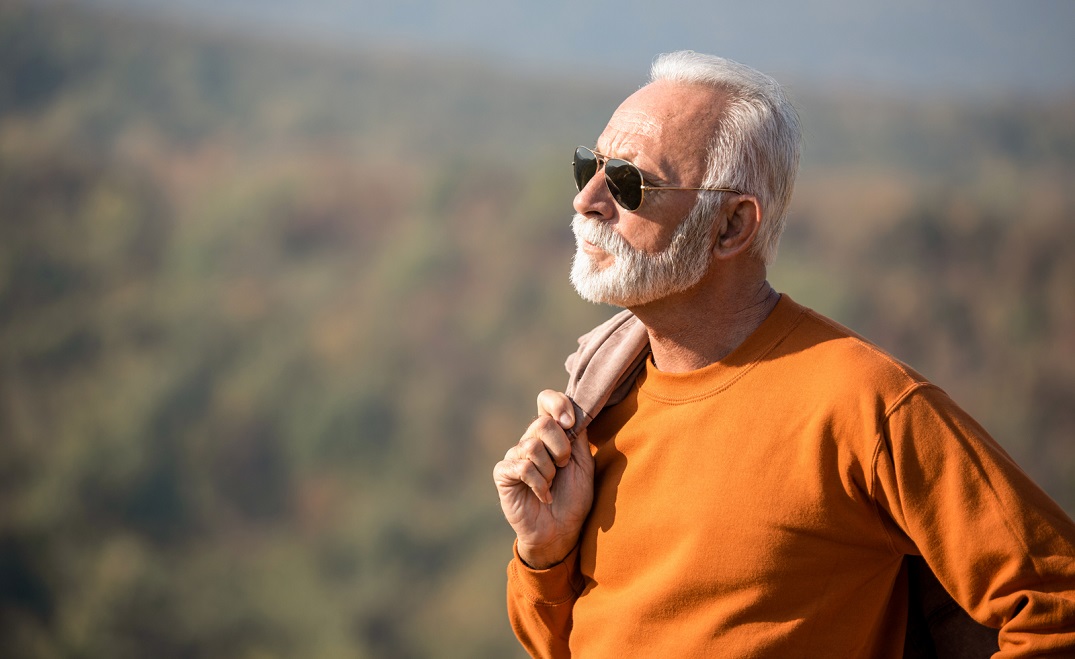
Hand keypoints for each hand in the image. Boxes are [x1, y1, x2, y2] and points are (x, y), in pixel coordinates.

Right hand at [493, 390, 594, 568]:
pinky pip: (522, 467)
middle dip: (560, 448)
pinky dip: (539, 484)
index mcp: (550, 433)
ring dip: (549, 471)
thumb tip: (573, 409)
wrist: (562, 531)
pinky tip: (544, 496)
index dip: (558, 404)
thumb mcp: (583, 462)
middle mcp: (530, 440)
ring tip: (551, 485)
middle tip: (563, 467)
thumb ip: (578, 435)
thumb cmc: (574, 497)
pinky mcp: (504, 474)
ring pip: (532, 447)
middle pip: (542, 423)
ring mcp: (515, 456)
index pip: (546, 400)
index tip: (572, 423)